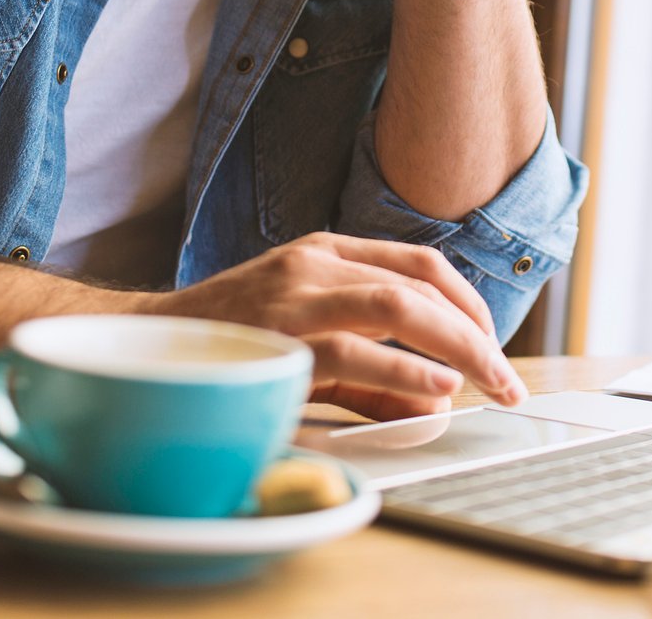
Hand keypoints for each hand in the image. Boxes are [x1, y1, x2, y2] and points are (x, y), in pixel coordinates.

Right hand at [141, 232, 526, 420]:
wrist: (146, 348)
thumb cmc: (233, 345)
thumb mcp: (307, 338)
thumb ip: (369, 364)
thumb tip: (436, 398)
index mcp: (324, 253)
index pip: (418, 263)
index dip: (467, 301)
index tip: (492, 342)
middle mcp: (313, 266)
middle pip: (420, 284)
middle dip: (476, 332)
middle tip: (505, 377)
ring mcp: (295, 298)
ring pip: (398, 307)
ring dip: (456, 348)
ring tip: (487, 383)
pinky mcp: (278, 340)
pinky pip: (357, 351)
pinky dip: (405, 373)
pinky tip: (435, 391)